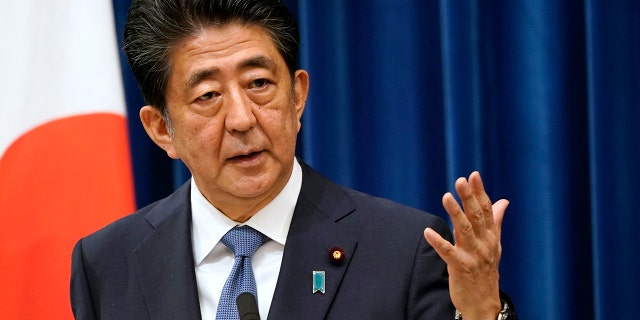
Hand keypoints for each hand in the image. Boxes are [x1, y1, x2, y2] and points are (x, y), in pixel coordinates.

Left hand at [423, 172, 507, 319]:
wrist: (484, 302)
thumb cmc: (486, 270)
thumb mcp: (494, 244)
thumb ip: (495, 221)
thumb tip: (503, 201)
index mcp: (491, 236)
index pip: (486, 210)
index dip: (480, 192)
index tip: (473, 175)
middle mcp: (484, 244)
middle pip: (476, 216)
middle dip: (469, 197)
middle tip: (460, 180)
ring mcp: (473, 256)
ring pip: (464, 230)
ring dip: (455, 213)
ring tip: (446, 196)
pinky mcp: (461, 267)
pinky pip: (448, 253)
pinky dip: (438, 242)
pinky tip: (428, 231)